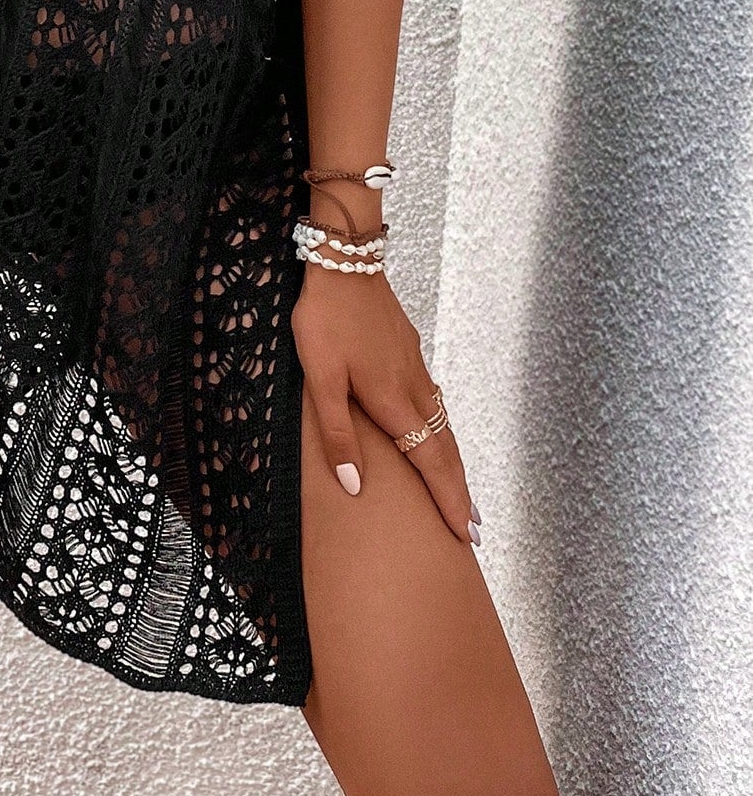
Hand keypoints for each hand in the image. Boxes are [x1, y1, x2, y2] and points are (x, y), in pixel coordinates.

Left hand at [291, 256, 479, 545]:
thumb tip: (356, 486)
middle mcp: (412, 386)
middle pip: (445, 447)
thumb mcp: (321, 379)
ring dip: (453, 461)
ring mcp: (413, 366)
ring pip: (442, 423)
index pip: (430, 461)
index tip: (466, 533)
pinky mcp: (408, 349)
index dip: (448, 498)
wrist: (344, 262)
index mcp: (392, 400)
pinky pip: (434, 400)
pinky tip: (435, 431)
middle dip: (459, 489)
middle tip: (474, 527)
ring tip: (459, 490)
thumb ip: (338, 434)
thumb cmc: (325, 320)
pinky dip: (442, 429)